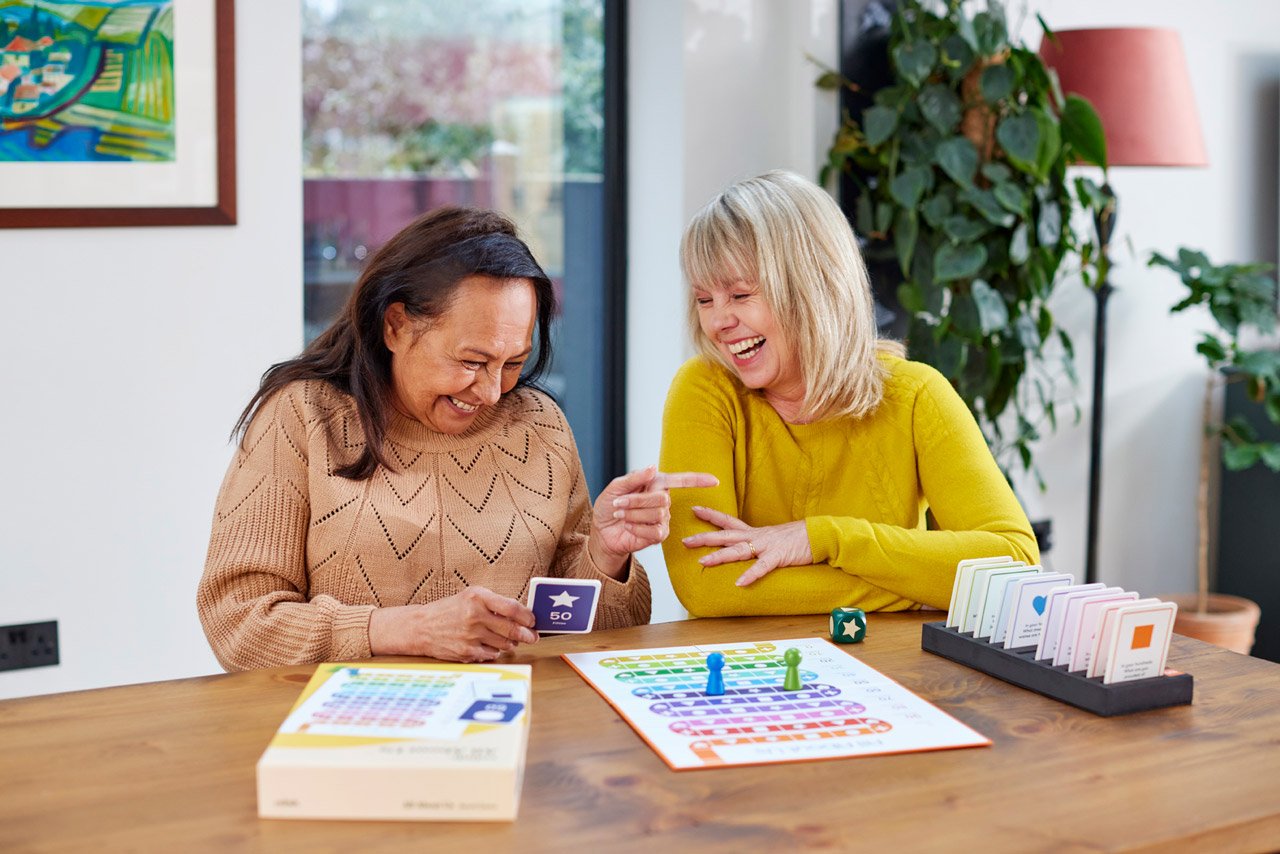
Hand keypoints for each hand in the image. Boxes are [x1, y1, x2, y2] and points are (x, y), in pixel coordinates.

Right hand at [368, 587, 537, 662]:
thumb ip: (495, 603)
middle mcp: (474, 616)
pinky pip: (491, 655)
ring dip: (511, 644)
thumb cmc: (449, 610)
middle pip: (512, 630)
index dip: (527, 617)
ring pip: (504, 645)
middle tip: (533, 637)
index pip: (512, 608)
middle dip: (527, 635)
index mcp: (478, 598)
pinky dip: (495, 652)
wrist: (421, 627)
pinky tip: (490, 646)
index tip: (533, 621)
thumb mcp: (471, 597)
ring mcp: (470, 636)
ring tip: (509, 640)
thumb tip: (522, 616)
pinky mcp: (466, 652)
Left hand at [589, 465, 718, 574]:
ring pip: (657, 515)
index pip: (681, 480)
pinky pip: (655, 531)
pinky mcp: (659, 535)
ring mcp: (663, 518)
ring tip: (621, 515)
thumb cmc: (610, 506)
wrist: (602, 530)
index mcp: (656, 483)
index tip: (715, 481)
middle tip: (619, 504)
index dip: (698, 480)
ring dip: (633, 515)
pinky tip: (628, 527)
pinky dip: (636, 528)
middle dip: (636, 501)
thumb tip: (653, 467)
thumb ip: (634, 478)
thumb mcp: (616, 487)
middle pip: (662, 499)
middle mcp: (663, 500)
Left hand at [681, 506, 812, 586]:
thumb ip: (758, 543)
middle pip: (725, 536)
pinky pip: (762, 567)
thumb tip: (746, 548)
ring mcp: (767, 546)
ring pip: (738, 551)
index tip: (694, 509)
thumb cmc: (797, 539)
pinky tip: (740, 583)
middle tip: (685, 541)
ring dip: (719, 557)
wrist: (819, 534)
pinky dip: (750, 575)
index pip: (728, 521)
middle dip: (704, 538)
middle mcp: (757, 537)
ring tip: (702, 562)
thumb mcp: (772, 538)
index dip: (711, 515)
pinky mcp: (779, 557)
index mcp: (755, 532)